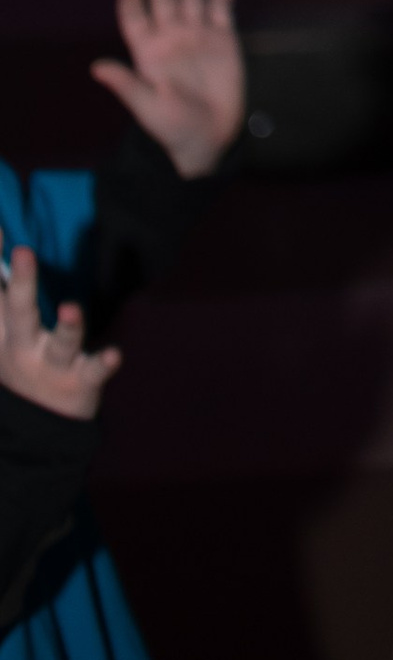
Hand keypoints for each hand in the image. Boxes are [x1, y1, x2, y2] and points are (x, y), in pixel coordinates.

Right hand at [0, 247, 116, 421]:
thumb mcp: (2, 327)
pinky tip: (114, 355)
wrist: (35, 428)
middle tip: (24, 251)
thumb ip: (3, 286)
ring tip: (70, 309)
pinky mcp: (81, 381)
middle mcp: (23, 346)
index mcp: (3, 332)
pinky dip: (103, 363)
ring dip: (67, 326)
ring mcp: (53, 365)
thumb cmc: (21, 358)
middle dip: (23, 284)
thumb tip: (1, 232)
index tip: (1, 235)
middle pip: (20, 313)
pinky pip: (94, 371)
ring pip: (61, 344)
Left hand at [91, 0, 244, 180]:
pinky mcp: (223, 39)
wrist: (210, 138)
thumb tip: (95, 67)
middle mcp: (170, 38)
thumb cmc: (172, 128)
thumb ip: (126, 85)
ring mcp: (197, 35)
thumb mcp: (146, 108)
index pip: (135, 17)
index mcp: (147, 52)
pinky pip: (221, 10)